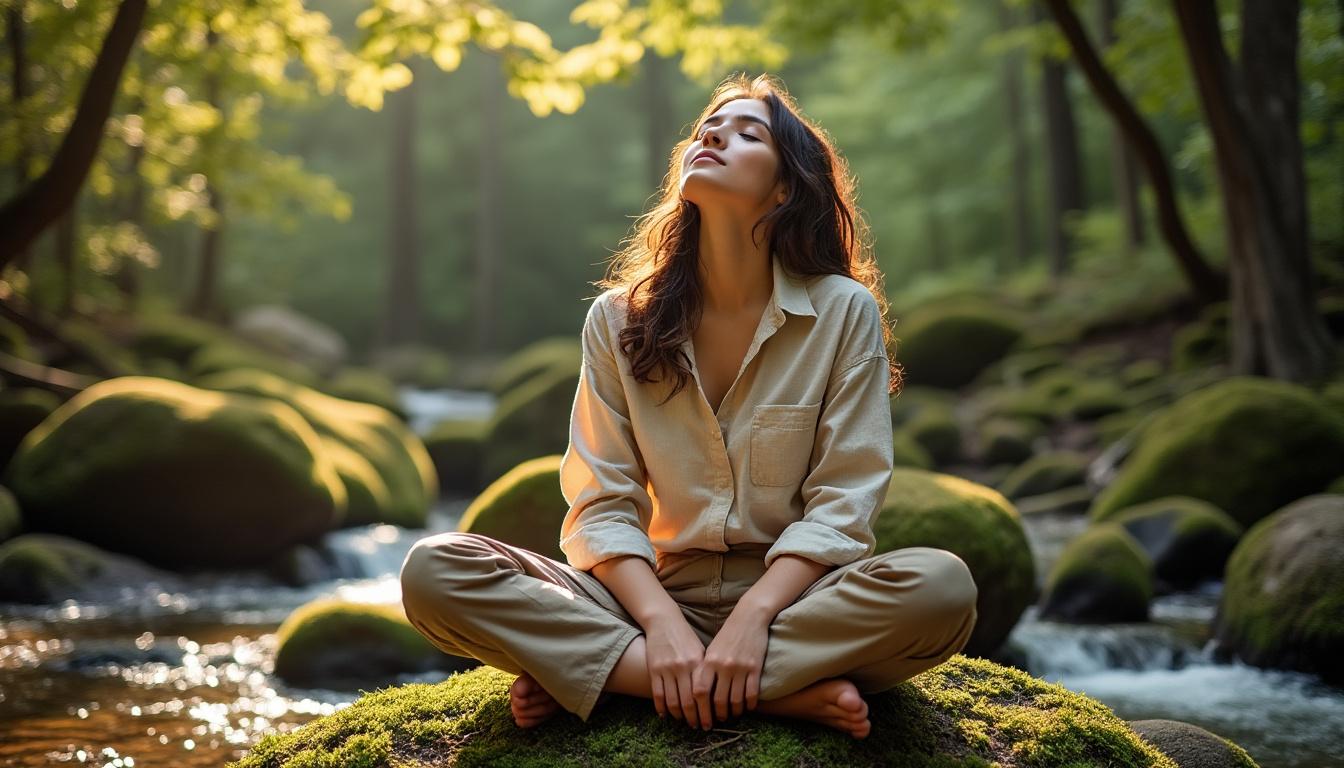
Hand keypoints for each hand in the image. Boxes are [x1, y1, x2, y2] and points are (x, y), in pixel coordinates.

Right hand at [643, 613, 708, 727]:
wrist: (663, 621)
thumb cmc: (685, 637)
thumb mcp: (700, 650)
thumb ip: (705, 670)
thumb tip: (714, 693)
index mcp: (698, 662)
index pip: (704, 694)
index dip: (706, 711)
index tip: (710, 722)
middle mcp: (683, 667)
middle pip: (689, 701)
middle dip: (694, 718)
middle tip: (698, 727)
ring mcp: (667, 669)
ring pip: (673, 701)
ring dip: (679, 715)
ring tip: (683, 721)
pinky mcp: (654, 669)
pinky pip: (658, 694)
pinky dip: (661, 707)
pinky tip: (665, 714)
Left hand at [691, 608, 768, 728]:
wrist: (749, 617)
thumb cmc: (728, 633)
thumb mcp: (712, 649)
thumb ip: (705, 668)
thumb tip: (698, 691)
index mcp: (709, 661)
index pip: (699, 690)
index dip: (698, 707)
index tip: (698, 716)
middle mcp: (723, 666)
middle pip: (718, 700)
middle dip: (717, 715)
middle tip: (717, 721)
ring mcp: (740, 668)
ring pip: (735, 700)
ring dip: (733, 712)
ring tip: (732, 715)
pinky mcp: (755, 668)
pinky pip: (752, 693)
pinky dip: (749, 704)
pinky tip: (748, 707)